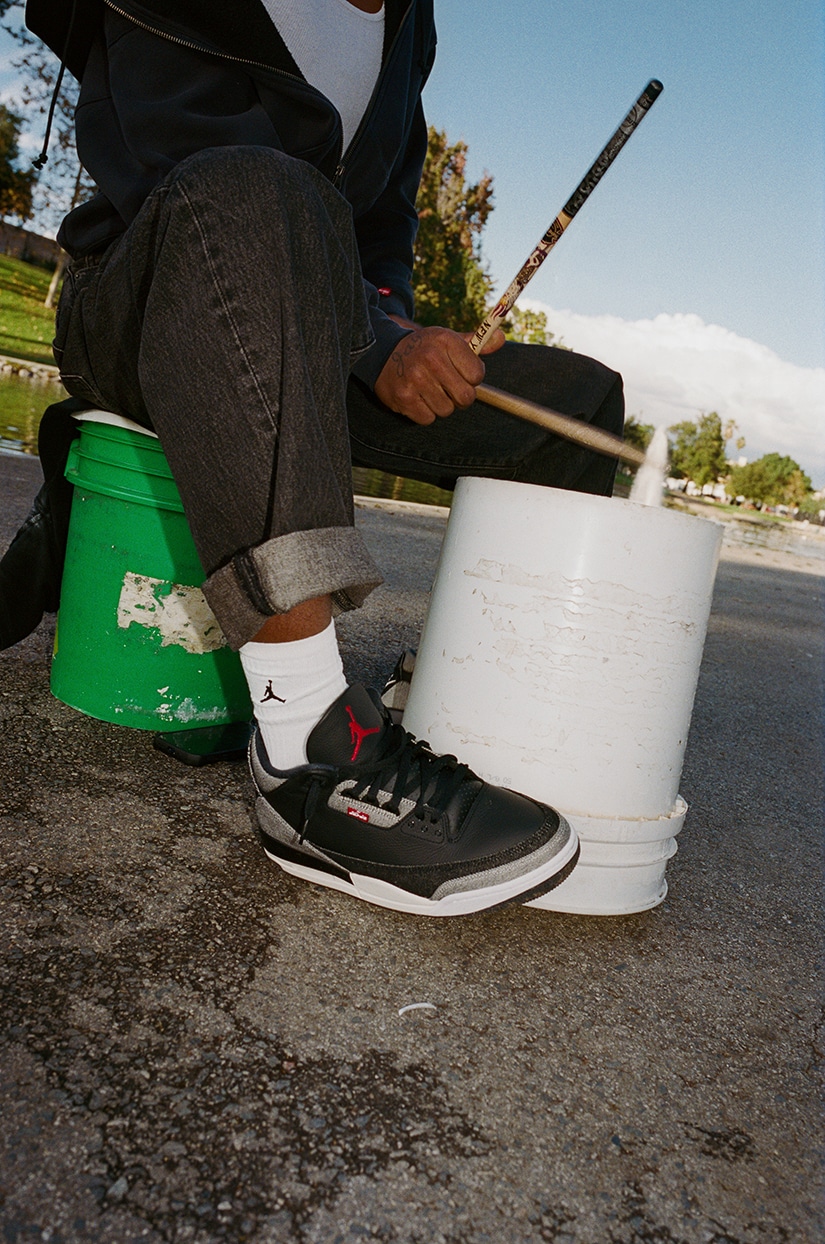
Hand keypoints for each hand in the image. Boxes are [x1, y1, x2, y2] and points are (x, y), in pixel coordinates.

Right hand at [375, 319, 505, 425]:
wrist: (384, 354)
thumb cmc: (425, 349)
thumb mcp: (449, 340)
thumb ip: (476, 343)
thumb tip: (500, 338)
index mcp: (446, 341)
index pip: (477, 375)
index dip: (472, 379)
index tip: (462, 374)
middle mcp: (431, 358)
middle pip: (466, 397)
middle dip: (461, 397)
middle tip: (449, 388)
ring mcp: (415, 379)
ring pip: (447, 410)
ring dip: (442, 405)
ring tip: (430, 391)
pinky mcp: (404, 398)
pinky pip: (428, 419)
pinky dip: (425, 413)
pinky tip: (418, 398)